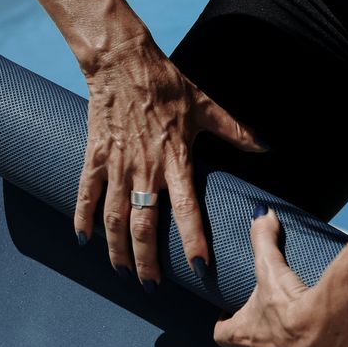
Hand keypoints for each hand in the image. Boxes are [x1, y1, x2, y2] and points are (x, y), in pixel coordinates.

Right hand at [73, 31, 268, 290]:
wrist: (121, 61)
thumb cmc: (166, 83)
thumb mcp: (205, 106)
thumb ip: (234, 130)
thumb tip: (265, 145)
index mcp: (175, 159)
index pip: (187, 208)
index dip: (193, 239)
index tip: (198, 266)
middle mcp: (145, 169)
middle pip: (144, 225)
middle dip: (147, 260)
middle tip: (152, 285)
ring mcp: (117, 165)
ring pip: (115, 217)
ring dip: (117, 248)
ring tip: (121, 272)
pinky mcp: (94, 156)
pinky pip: (85, 194)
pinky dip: (83, 217)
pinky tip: (84, 240)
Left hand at [213, 205, 347, 346]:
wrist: (330, 326)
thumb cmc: (292, 301)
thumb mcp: (271, 267)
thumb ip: (263, 239)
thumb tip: (260, 214)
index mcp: (245, 334)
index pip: (221, 336)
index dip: (223, 325)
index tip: (228, 315)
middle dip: (258, 333)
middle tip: (268, 314)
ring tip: (295, 327)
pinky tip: (318, 340)